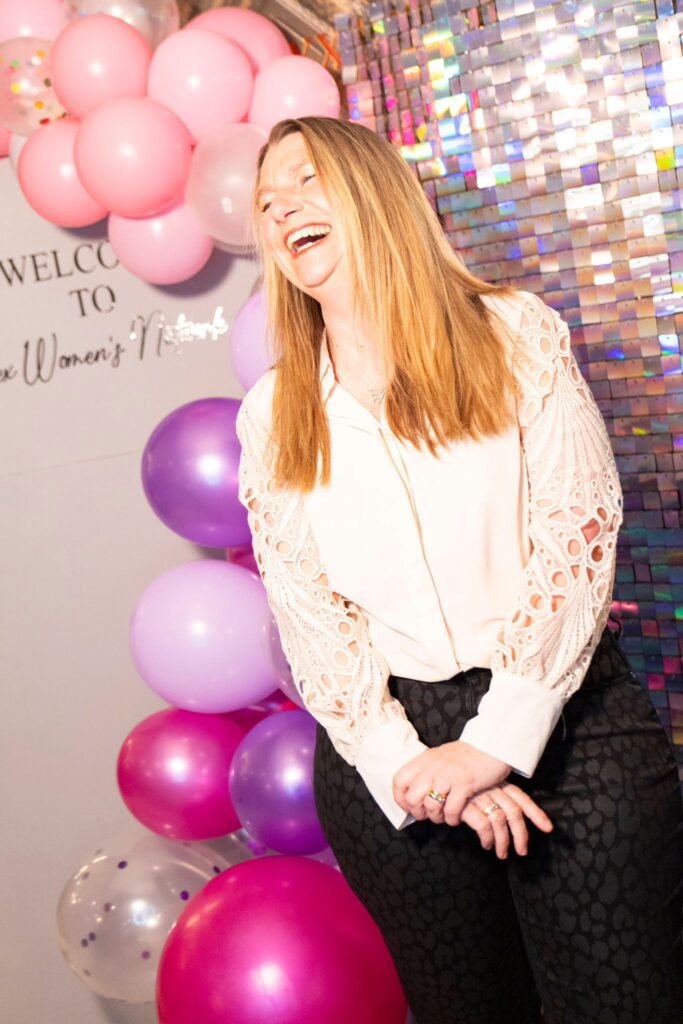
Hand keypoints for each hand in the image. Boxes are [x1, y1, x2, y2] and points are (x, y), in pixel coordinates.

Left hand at [393, 739, 514, 825]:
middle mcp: (433, 767)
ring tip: (444, 817)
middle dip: (418, 812)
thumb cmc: (468, 754)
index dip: (400, 798)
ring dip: (437, 817)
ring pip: (431, 806)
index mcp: (425, 760)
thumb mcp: (441, 757)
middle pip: (412, 798)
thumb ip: (428, 770)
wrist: (492, 744)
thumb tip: (416, 790)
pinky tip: (456, 817)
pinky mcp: (465, 783)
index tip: (409, 807)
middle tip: (429, 815)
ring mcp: (448, 775)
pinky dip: (452, 818)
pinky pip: (451, 809)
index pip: (399, 780)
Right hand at [460, 784, 553, 857]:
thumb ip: (485, 796)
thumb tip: (499, 817)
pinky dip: (487, 838)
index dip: (536, 813)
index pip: (521, 797)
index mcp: (495, 782)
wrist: (428, 773)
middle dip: (521, 834)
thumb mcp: (473, 786)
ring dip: (504, 841)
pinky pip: (484, 826)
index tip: (548, 828)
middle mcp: (491, 788)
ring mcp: (480, 796)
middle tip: (522, 851)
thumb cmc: (452, 781)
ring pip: (501, 821)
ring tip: (502, 854)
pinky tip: (485, 845)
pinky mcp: (467, 805)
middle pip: (515, 812)